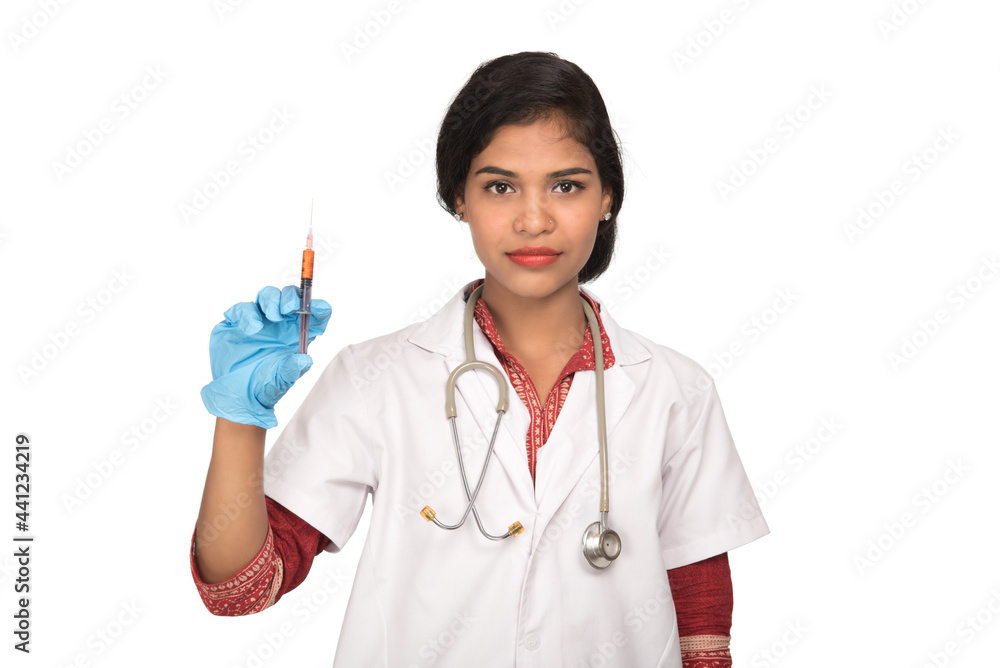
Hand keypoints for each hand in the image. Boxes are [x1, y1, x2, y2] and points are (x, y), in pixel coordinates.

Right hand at [200, 286, 331, 427]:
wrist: (234, 397)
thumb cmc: (261, 389)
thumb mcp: (279, 383)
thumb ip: (291, 371)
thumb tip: (304, 359)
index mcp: (297, 336)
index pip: (314, 316)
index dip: (319, 308)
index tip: (319, 308)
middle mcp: (280, 326)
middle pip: (290, 299)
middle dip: (291, 298)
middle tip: (289, 309)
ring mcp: (258, 322)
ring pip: (267, 297)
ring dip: (271, 301)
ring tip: (271, 317)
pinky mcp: (236, 324)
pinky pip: (241, 309)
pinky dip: (246, 314)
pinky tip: (251, 328)